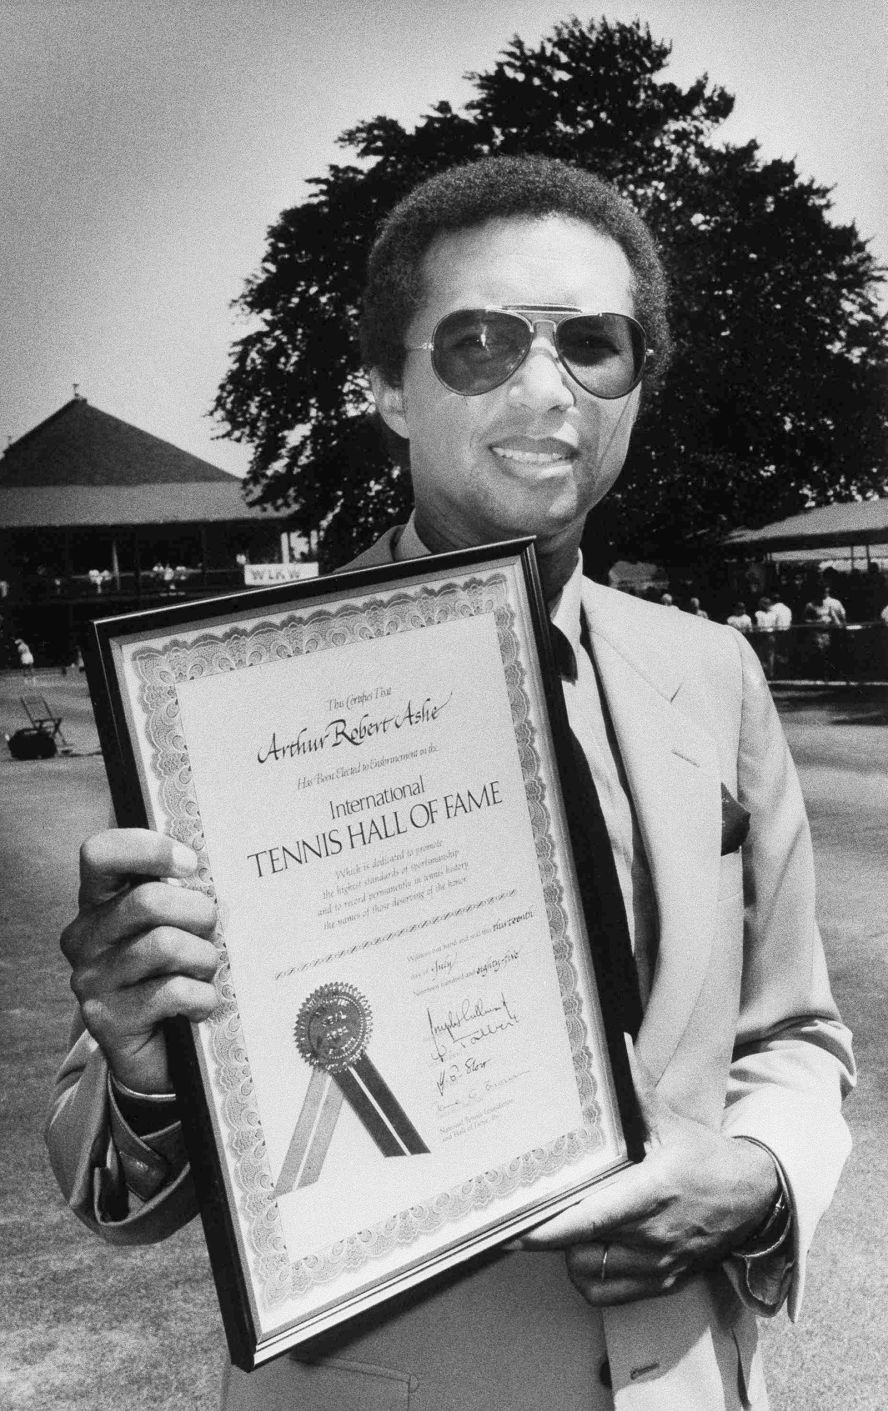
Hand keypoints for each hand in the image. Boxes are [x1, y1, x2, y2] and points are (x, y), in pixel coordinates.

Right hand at [61, 829, 218, 1094]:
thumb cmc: (174, 971)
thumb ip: (184, 896)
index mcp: (98, 901)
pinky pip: (171, 992)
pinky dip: (201, 997)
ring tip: (207, 970)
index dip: (149, 849)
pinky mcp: (107, 1019)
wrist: (157, 1049)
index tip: (191, 864)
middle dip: (198, 912)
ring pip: (165, 944)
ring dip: (204, 958)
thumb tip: (222, 881)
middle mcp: (85, 936)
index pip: (100, 853)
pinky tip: (201, 1005)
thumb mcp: (174, 925)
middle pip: (147, 900)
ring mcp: (91, 979)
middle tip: (215, 929)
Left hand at [516, 1053, 780, 1304]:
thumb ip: (638, 1090)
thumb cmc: (707, 1159)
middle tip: (544, 1211)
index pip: (593, 1219)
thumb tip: (618, 1045)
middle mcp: (653, 1236)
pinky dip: (591, 1279)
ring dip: (572, 1255)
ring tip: (574, 1226)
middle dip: (556, 1235)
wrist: (753, 1200)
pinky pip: (608, 1296)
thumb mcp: (671, 1123)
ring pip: (590, 1276)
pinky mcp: (662, 1283)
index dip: (552, 1229)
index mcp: (652, 1193)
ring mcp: (657, 1265)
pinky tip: (592, 1251)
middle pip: (582, 1251)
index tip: (518, 1230)